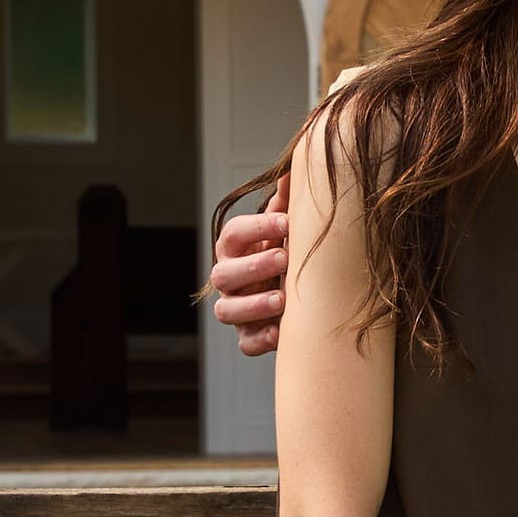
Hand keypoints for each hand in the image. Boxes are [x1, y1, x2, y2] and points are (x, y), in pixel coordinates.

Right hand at [206, 204, 290, 356]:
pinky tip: (280, 332)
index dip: (256, 227)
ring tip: (281, 299)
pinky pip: (245, 344)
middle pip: (223, 274)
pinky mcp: (248, 337)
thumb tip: (290, 172)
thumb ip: (285, 206)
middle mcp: (229, 280)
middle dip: (253, 266)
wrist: (294, 297)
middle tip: (284, 259)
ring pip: (226, 312)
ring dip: (252, 305)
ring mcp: (236, 311)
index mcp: (236, 250)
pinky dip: (260, 339)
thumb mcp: (285, 232)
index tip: (287, 222)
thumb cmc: (285, 257)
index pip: (233, 234)